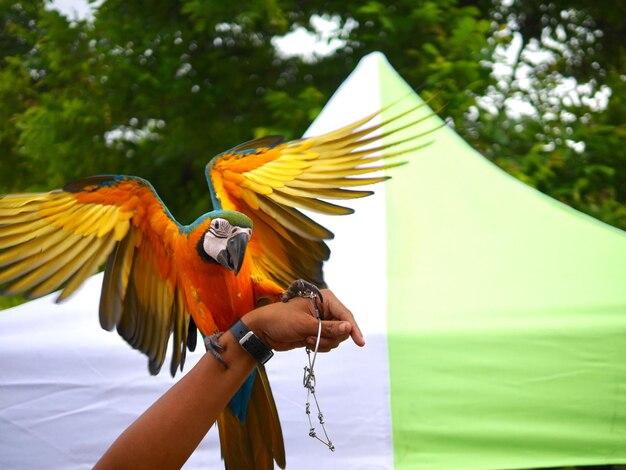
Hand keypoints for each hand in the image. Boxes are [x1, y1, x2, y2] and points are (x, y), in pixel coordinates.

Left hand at [243, 289, 364, 352]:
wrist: (263, 331)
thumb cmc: (281, 320)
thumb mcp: (304, 324)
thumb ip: (328, 328)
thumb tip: (348, 328)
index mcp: (324, 299)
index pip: (345, 315)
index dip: (353, 329)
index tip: (360, 342)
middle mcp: (326, 309)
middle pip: (343, 328)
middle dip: (330, 337)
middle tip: (312, 338)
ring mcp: (322, 322)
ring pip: (336, 338)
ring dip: (322, 342)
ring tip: (305, 338)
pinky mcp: (317, 333)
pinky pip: (328, 343)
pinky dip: (319, 346)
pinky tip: (305, 342)